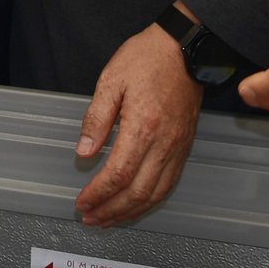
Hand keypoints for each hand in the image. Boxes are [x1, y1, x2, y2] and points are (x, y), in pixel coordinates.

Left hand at [73, 23, 202, 226]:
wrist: (185, 49)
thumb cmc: (147, 58)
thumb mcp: (111, 80)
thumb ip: (96, 119)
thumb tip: (84, 152)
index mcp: (144, 126)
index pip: (119, 174)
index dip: (99, 193)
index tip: (82, 202)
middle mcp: (165, 143)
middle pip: (138, 193)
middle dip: (112, 211)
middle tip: (91, 218)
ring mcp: (178, 148)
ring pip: (156, 194)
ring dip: (131, 212)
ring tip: (108, 218)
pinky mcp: (184, 147)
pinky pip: (169, 183)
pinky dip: (150, 201)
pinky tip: (135, 204)